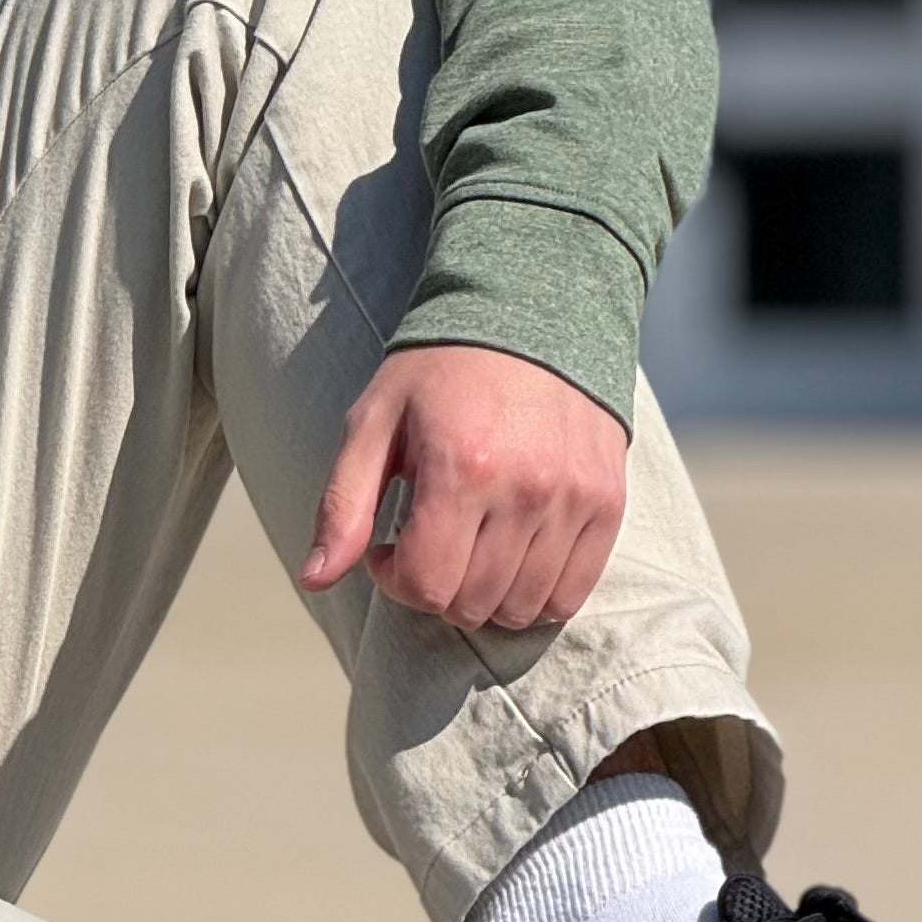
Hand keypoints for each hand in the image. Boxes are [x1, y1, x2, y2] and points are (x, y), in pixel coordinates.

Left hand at [302, 344, 627, 633]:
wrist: (529, 313)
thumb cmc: (439, 370)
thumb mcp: (373, 422)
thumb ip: (343, 504)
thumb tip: (314, 578)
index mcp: (461, 468)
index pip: (425, 584)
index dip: (393, 579)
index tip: (387, 545)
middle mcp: (526, 490)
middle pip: (472, 603)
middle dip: (435, 587)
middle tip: (427, 543)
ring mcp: (575, 499)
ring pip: (523, 608)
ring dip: (484, 595)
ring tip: (468, 546)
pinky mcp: (608, 502)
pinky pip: (571, 593)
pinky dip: (536, 593)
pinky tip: (510, 556)